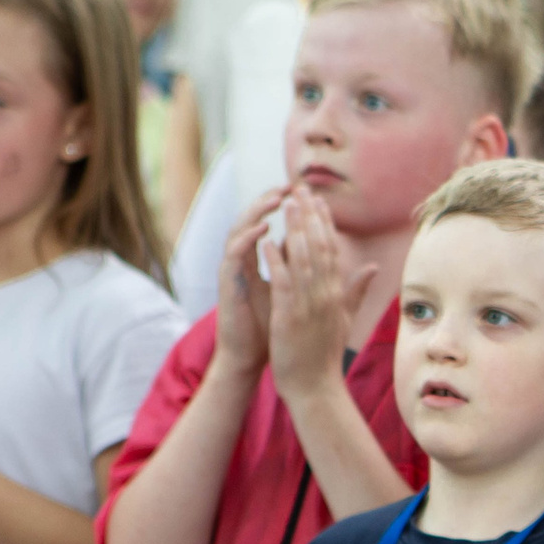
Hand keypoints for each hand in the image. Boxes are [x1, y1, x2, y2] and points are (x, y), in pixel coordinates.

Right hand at [211, 187, 287, 379]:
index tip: (305, 194)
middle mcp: (241, 262)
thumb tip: (315, 247)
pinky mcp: (228, 284)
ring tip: (277, 198)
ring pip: (239, 231)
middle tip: (290, 185)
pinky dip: (248, 239)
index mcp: (257, 263)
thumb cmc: (270, 327)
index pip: (269, 225)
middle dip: (269, 201)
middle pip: (251, 221)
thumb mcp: (291, 292)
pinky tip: (264, 228)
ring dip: (257, 212)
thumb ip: (299, 269)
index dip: (284, 209)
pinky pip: (234, 255)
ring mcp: (232, 272)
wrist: (250, 358)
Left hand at [263, 193, 378, 402]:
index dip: (324, 223)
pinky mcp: (290, 316)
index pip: (332, 250)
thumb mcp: (344, 318)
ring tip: (287, 204)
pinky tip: (269, 240)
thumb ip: (357, 290)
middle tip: (300, 190)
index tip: (316, 201)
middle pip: (319, 247)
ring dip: (294, 229)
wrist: (316, 387)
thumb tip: (373, 267)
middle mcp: (326, 294)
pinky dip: (277, 260)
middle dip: (309, 216)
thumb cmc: (326, 355)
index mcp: (336, 293)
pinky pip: (284, 282)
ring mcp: (309, 304)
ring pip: (303, 259)